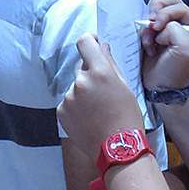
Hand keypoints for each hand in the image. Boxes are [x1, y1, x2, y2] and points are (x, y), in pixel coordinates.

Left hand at [59, 35, 144, 153]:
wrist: (117, 148)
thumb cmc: (127, 117)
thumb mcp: (125, 87)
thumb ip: (111, 65)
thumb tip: (102, 48)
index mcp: (100, 71)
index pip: (85, 42)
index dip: (89, 41)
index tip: (94, 45)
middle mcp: (81, 81)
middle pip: (82, 68)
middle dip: (91, 74)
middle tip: (104, 92)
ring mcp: (69, 97)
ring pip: (76, 87)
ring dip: (84, 93)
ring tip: (98, 111)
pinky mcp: (61, 111)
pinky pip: (69, 102)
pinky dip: (77, 107)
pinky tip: (89, 119)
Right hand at [141, 0, 188, 91]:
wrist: (160, 88)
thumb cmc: (176, 74)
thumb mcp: (185, 52)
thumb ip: (177, 31)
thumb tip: (163, 25)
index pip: (182, 8)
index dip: (167, 14)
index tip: (158, 27)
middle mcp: (185, 26)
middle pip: (170, 4)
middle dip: (157, 13)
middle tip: (151, 25)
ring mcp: (170, 29)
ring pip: (157, 11)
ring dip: (149, 24)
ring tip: (150, 40)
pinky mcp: (156, 33)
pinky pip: (147, 22)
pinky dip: (144, 31)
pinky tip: (148, 45)